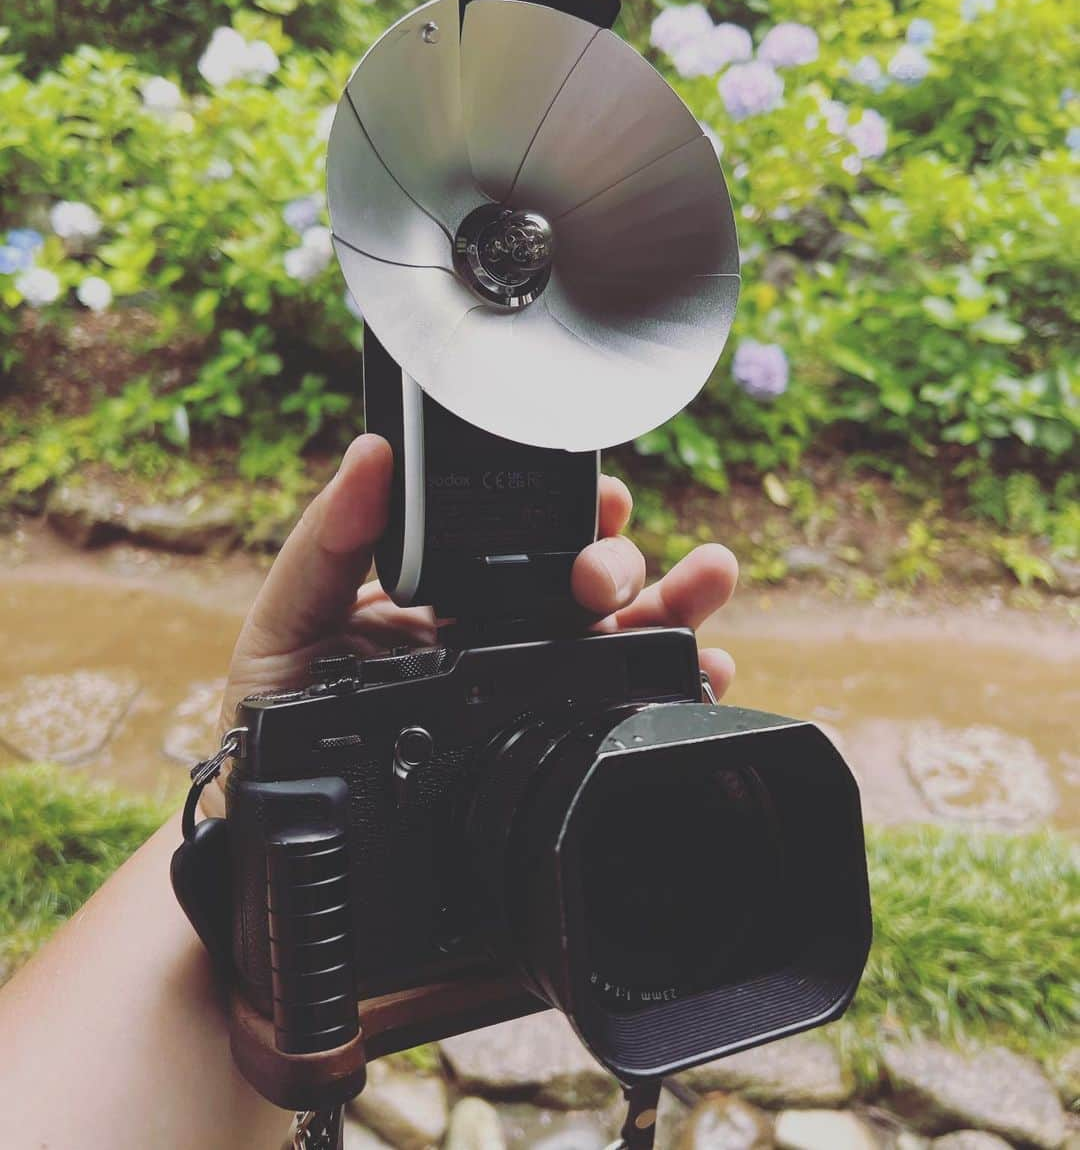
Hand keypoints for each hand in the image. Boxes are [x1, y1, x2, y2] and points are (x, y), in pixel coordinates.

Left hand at [204, 435, 737, 812]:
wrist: (285, 852)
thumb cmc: (277, 727)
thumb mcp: (287, 627)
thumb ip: (326, 544)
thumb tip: (372, 452)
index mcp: (454, 599)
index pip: (526, 541)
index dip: (569, 509)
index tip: (601, 491)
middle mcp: (506, 644)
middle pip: (589, 585)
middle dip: (620, 561)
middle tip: (604, 574)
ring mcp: (537, 702)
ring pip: (627, 639)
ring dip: (679, 603)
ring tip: (710, 578)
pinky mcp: (558, 763)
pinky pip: (632, 720)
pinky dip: (683, 691)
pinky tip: (706, 673)